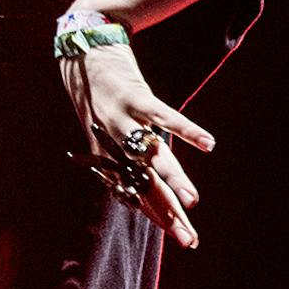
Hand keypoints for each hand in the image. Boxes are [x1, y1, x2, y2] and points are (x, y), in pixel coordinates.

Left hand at [59, 41, 214, 247]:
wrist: (81, 48)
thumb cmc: (95, 90)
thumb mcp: (99, 125)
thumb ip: (120, 150)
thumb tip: (143, 175)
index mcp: (105, 153)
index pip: (134, 193)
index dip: (156, 214)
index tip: (178, 235)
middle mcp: (112, 141)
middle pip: (144, 184)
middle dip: (168, 213)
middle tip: (188, 239)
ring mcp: (122, 119)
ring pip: (151, 156)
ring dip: (172, 178)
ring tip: (191, 201)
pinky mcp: (135, 95)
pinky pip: (163, 116)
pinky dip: (186, 128)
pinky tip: (208, 144)